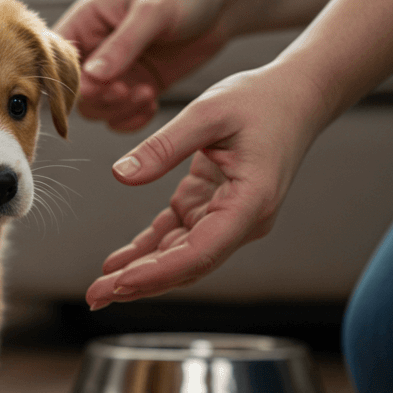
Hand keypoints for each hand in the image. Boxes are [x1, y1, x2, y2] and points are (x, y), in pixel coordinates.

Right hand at [54, 0, 232, 131]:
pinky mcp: (136, 87)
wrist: (224, 6)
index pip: (55, 57)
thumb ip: (122, 45)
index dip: (68, 77)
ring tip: (145, 94)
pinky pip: (120, 116)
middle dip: (98, 97)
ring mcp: (115, 71)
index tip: (94, 85)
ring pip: (96, 108)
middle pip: (74, 89)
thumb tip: (92, 77)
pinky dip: (132, 119)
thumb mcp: (152, 12)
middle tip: (124, 90)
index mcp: (87, 21)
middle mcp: (95, 48)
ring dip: (117, 108)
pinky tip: (151, 105)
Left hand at [85, 67, 326, 308]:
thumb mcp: (207, 112)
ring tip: (98, 288)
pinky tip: (118, 263)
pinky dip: (148, 249)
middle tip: (96, 296)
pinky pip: (176, 235)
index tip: (121, 283)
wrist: (296, 95)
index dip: (159, 273)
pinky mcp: (212, 206)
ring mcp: (227, 217)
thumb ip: (163, 146)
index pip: (200, 253)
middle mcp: (241, 220)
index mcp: (249, 203)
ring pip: (179, 256)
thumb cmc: (263, 101)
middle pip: (187, 265)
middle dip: (140, 283)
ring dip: (140, 271)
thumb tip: (121, 175)